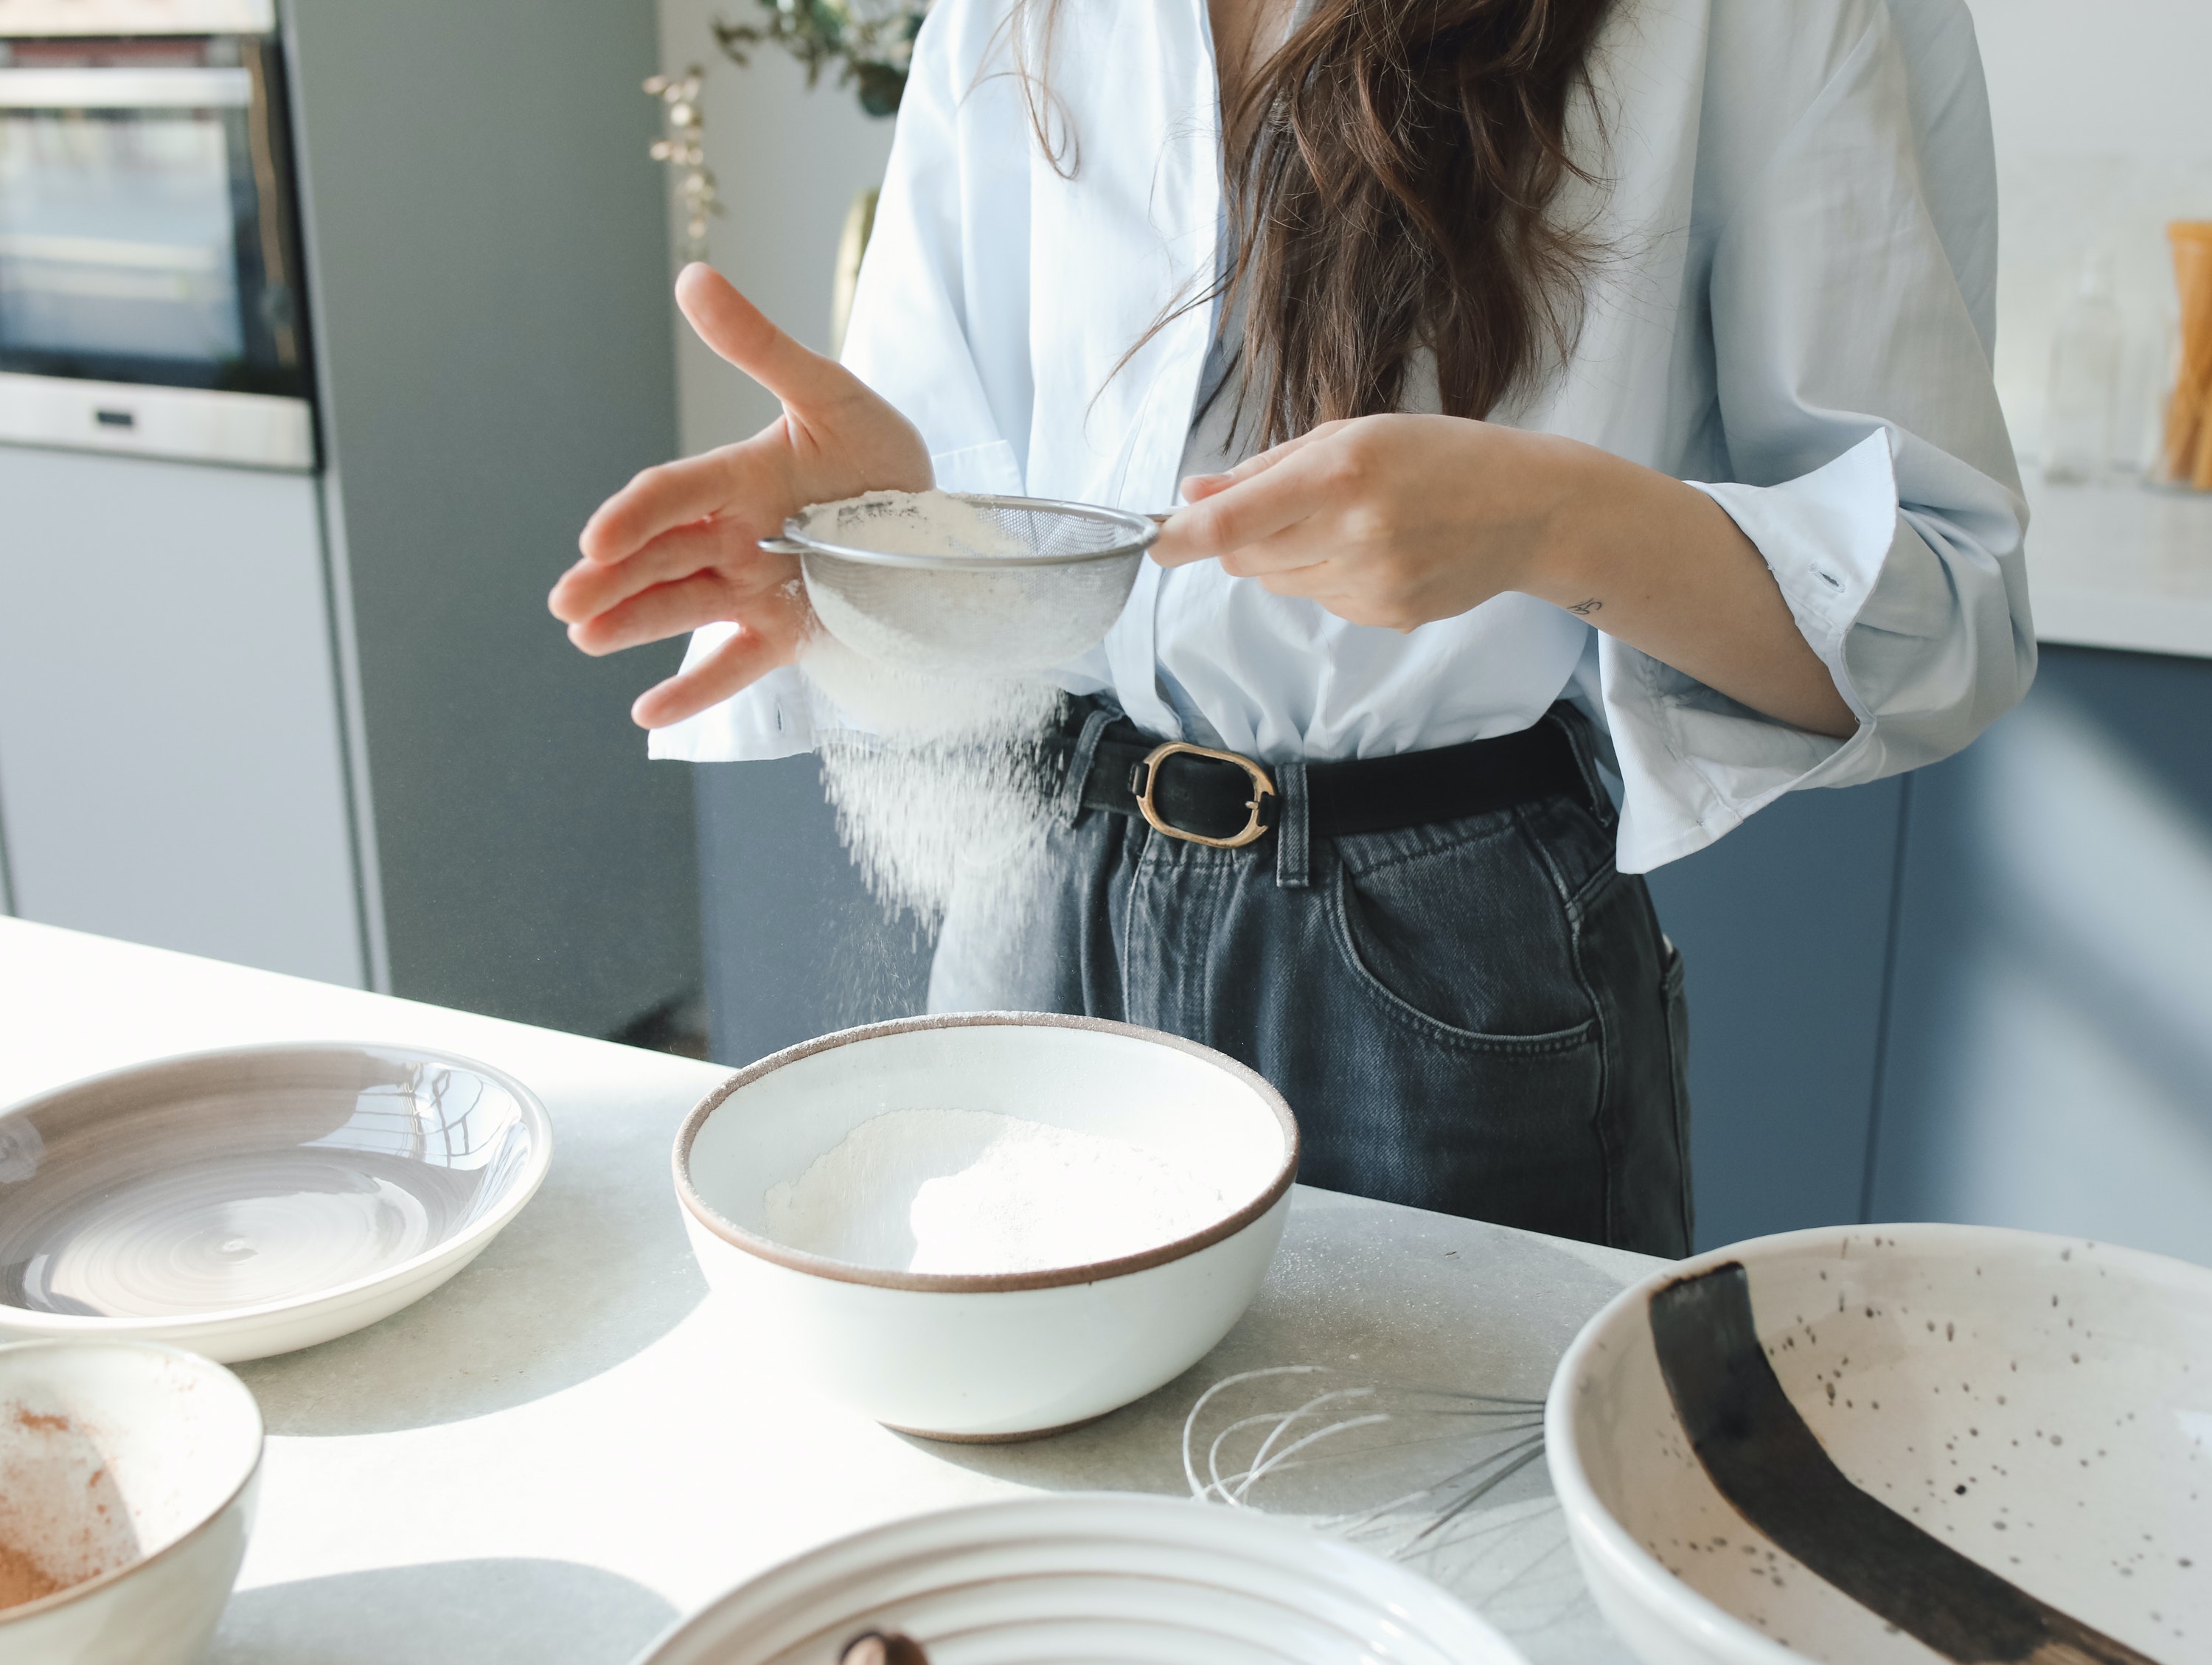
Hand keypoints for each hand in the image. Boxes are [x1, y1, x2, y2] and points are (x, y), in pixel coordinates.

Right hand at [549, 264, 930, 727]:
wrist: (936, 518)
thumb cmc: (877, 450)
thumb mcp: (828, 393)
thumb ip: (760, 346)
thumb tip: (692, 277)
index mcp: (738, 479)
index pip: (671, 497)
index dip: (632, 516)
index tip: (595, 539)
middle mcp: (735, 536)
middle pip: (661, 558)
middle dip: (611, 580)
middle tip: (567, 602)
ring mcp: (757, 588)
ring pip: (684, 608)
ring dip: (634, 625)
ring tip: (586, 641)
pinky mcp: (787, 633)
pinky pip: (734, 664)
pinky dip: (694, 690)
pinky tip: (647, 714)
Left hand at [1150, 412, 1856, 736]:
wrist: (1533, 508)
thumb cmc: (1439, 456)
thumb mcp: (1355, 435)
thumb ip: (1269, 467)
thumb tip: (1192, 493)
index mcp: (1344, 470)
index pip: (1238, 518)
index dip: (1183, 535)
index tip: (1152, 542)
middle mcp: (1356, 531)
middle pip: (1249, 557)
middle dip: (1242, 538)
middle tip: (1282, 507)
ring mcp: (1374, 583)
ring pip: (1281, 583)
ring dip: (1290, 556)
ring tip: (1350, 523)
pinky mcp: (1388, 616)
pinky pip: (1323, 602)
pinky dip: (1329, 578)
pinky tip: (1380, 550)